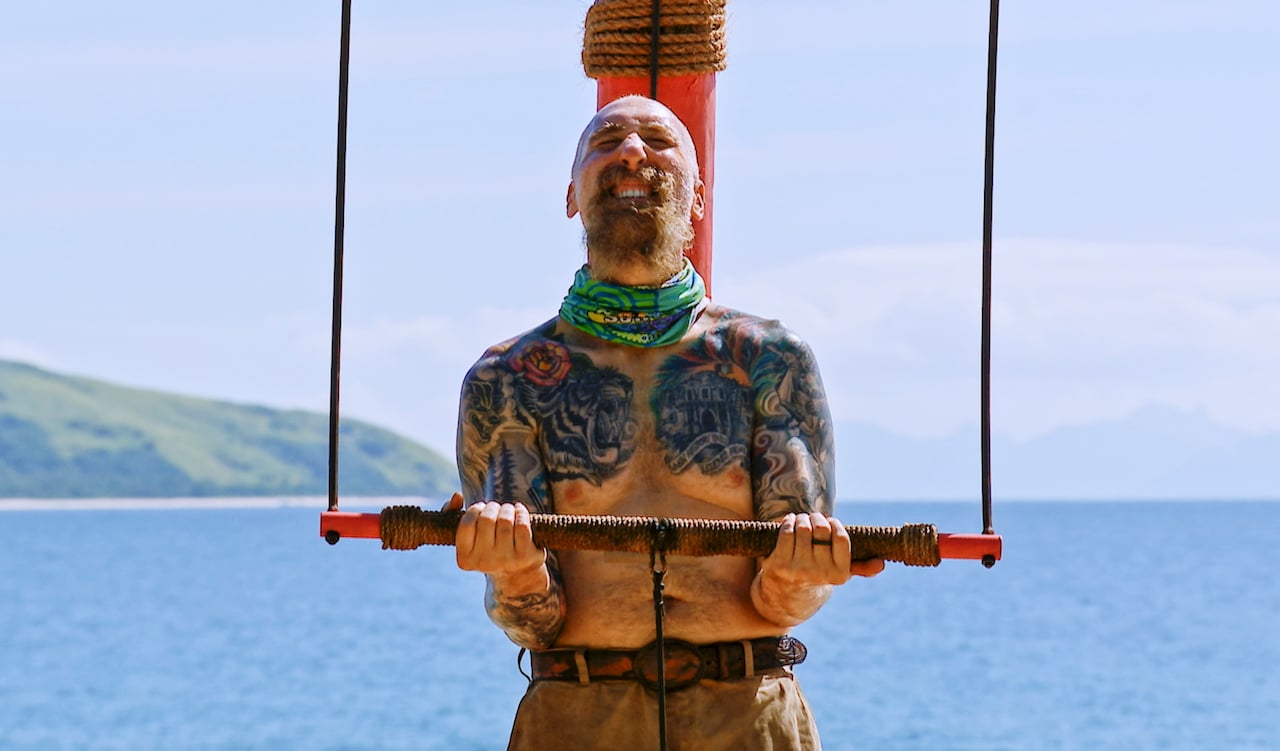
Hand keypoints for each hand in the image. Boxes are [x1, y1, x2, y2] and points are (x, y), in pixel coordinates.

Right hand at [452, 498, 546, 585]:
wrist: (517, 571)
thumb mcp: (468, 535)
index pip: (466, 524)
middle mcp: (484, 563)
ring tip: (508, 510)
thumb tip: (457, 496)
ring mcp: (505, 561)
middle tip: (495, 508)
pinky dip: (521, 512)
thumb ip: (451, 513)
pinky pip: (522, 525)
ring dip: (507, 508)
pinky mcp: (524, 556)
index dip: (474, 510)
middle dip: (492, 507)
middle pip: (487, 519)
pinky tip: (519, 511)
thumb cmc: (487, 545)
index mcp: (465, 559)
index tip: (480, 508)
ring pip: (505, 520)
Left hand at [762, 512, 884, 585]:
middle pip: (821, 529)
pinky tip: (790, 522)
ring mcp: (798, 569)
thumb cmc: (817, 576)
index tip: (831, 522)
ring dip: (802, 518)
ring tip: (802, 520)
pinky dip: (788, 522)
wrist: (786, 595)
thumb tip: (881, 564)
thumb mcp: (838, 573)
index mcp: (839, 574)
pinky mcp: (779, 565)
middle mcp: (820, 573)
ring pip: (803, 528)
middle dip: (818, 518)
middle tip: (814, 518)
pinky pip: (786, 533)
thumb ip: (860, 567)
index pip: (842, 538)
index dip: (836, 524)